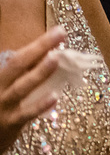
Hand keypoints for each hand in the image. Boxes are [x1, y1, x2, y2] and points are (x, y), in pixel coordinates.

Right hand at [0, 26, 65, 154]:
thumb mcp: (4, 86)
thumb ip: (20, 74)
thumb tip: (47, 58)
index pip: (17, 57)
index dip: (37, 44)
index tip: (58, 32)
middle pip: (18, 64)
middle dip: (39, 47)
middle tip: (60, 33)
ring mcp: (4, 105)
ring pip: (22, 87)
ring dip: (40, 72)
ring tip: (56, 57)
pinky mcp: (11, 123)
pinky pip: (27, 113)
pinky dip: (40, 105)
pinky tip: (55, 96)